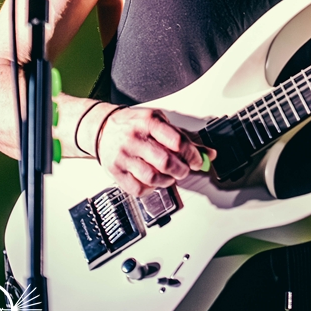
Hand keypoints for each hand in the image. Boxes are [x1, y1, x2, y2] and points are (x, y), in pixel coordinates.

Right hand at [97, 106, 215, 196]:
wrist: (102, 127)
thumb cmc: (133, 124)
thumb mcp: (158, 121)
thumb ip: (183, 137)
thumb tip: (208, 154)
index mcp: (149, 122)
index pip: (176, 141)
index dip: (192, 154)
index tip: (198, 160)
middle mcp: (135, 138)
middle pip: (165, 162)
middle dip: (181, 170)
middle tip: (184, 170)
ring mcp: (124, 156)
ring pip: (152, 177)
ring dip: (167, 180)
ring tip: (169, 176)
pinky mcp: (116, 172)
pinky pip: (138, 189)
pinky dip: (151, 189)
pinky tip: (153, 181)